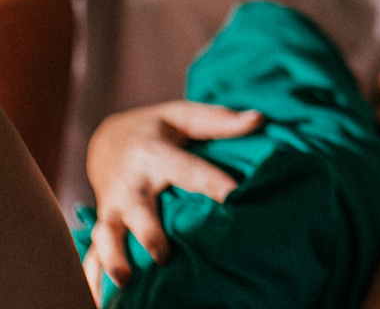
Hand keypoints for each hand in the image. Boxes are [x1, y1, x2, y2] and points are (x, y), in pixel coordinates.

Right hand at [82, 101, 261, 298]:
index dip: (210, 181)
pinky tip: (103, 298)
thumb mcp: (184, 116)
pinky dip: (94, 275)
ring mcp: (113, 208)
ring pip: (108, 236)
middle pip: (138, 212)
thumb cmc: (156, 128)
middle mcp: (131, 185)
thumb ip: (220, 120)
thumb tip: (259, 119)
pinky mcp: (105, 225)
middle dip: (149, 233)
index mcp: (154, 155)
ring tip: (126, 281)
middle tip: (164, 255)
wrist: (107, 141)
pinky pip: (94, 253)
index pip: (186, 169)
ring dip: (114, 259)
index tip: (233, 195)